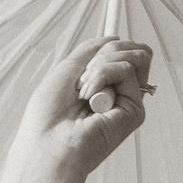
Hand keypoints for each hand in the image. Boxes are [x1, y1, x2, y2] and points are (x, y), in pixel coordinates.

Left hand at [16, 39, 152, 180]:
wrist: (47, 145)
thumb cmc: (47, 117)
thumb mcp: (66, 69)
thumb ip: (91, 50)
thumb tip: (115, 38)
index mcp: (102, 85)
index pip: (124, 53)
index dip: (115, 46)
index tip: (96, 53)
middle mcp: (117, 94)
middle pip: (135, 51)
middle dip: (106, 52)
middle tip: (83, 77)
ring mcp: (127, 102)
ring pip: (135, 57)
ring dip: (102, 65)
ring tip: (84, 90)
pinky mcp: (135, 111)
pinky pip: (126, 70)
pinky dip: (102, 75)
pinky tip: (90, 98)